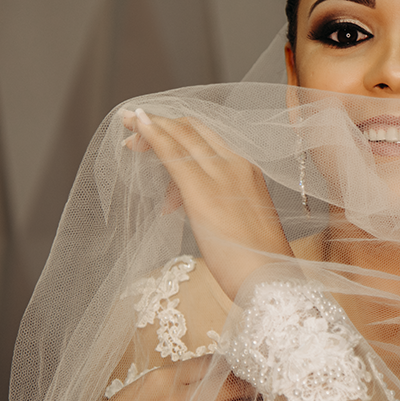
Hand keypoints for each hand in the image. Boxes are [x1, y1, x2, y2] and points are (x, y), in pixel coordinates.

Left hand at [121, 108, 293, 299]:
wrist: (270, 278)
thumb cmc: (256, 261)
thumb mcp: (235, 221)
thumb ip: (209, 202)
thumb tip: (175, 198)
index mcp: (247, 171)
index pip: (207, 138)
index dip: (177, 129)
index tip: (154, 130)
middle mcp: (235, 165)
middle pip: (192, 130)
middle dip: (161, 123)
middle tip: (132, 125)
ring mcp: (221, 174)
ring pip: (181, 135)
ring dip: (151, 127)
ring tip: (129, 134)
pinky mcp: (202, 189)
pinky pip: (173, 152)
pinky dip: (152, 134)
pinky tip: (136, 126)